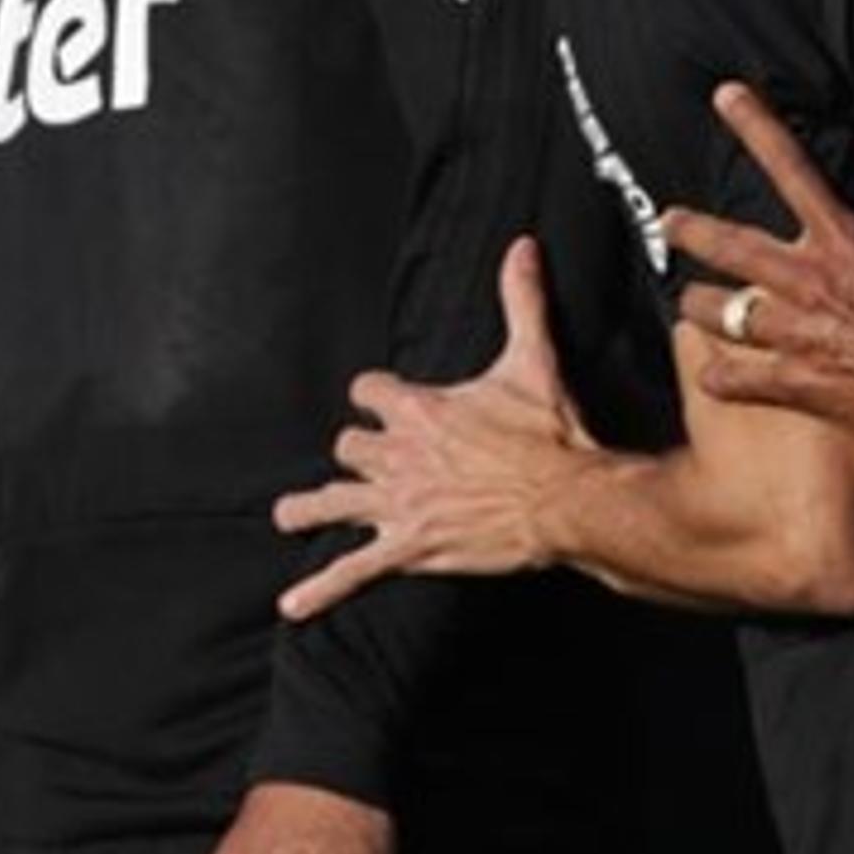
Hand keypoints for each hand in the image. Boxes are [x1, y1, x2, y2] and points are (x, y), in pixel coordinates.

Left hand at [271, 238, 588, 622]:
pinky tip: (293, 605)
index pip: (369, 393)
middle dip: (359, 453)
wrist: (565, 498)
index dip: (375, 397)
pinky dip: (321, 589)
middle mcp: (398, 455)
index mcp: (419, 408)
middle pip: (351, 448)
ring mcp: (399, 504)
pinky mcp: (409, 546)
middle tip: (368, 464)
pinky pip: (353, 571)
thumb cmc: (549, 433)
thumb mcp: (532, 359)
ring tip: (288, 515)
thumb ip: (520, 300)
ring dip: (309, 508)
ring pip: (335, 502)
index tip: (380, 401)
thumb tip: (521, 248)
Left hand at [663, 82, 853, 463]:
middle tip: (669, 223)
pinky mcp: (794, 384)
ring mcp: (797, 334)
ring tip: (691, 303)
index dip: (756, 125)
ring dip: (700, 306)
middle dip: (691, 230)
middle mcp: (810, 281)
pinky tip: (711, 375)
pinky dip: (715, 376)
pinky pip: (730, 378)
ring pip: (718, 312)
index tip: (725, 94)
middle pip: (730, 244)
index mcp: (846, 241)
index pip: (792, 167)